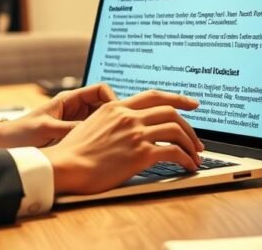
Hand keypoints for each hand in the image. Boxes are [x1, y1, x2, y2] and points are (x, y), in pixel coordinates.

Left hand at [0, 83, 115, 148]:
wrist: (5, 144)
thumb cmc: (22, 132)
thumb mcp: (48, 129)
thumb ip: (72, 128)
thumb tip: (97, 130)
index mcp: (69, 100)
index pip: (100, 90)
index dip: (113, 99)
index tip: (119, 114)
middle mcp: (76, 109)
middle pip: (106, 106)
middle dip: (117, 115)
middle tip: (127, 129)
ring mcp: (76, 123)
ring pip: (103, 122)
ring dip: (112, 129)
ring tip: (122, 140)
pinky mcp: (75, 137)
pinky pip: (94, 135)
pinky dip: (103, 140)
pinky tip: (109, 150)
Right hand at [39, 90, 203, 194]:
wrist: (65, 166)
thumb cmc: (73, 153)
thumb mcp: (91, 126)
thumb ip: (111, 123)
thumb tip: (123, 129)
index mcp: (116, 108)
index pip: (154, 96)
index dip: (177, 98)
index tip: (191, 103)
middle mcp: (128, 116)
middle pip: (170, 111)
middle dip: (189, 126)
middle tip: (197, 139)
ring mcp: (135, 133)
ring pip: (176, 130)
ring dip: (191, 144)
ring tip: (195, 156)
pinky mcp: (141, 154)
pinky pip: (174, 152)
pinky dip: (186, 159)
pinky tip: (188, 166)